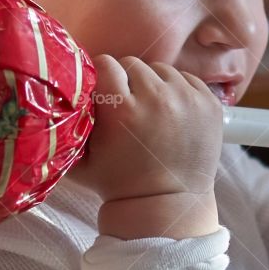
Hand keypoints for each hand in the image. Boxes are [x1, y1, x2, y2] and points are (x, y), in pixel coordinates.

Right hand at [75, 56, 223, 204]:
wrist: (165, 205)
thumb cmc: (118, 183)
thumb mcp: (81, 158)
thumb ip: (69, 125)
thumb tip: (59, 94)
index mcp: (122, 109)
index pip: (106, 64)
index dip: (103, 77)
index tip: (105, 94)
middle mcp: (156, 98)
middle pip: (134, 64)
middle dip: (128, 82)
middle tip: (129, 107)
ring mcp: (187, 99)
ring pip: (161, 70)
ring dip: (154, 85)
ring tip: (152, 112)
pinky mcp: (209, 103)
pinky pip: (187, 79)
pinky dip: (178, 92)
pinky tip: (173, 116)